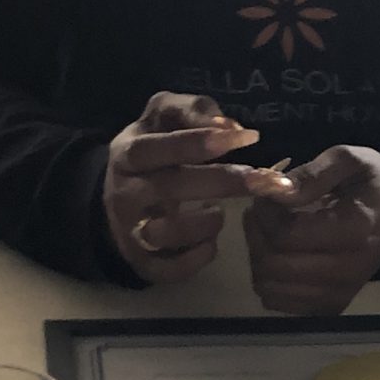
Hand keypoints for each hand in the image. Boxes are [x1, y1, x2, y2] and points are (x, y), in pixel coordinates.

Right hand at [102, 91, 280, 283]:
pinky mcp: (142, 262)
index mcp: (129, 154)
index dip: (200, 142)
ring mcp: (131, 231)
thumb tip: (229, 125)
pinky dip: (197, 258)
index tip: (245, 137)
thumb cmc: (154, 151)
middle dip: (222, 182)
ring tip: (219, 214)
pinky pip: (170, 269)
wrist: (116, 201)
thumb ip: (193, 111)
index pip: (160, 146)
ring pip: (164, 233)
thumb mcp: (162, 119)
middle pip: (170, 187)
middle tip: (262, 180)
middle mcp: (126, 193)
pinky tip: (211, 243)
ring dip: (204, 225)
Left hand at [246, 146, 379, 314]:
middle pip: (274, 265)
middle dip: (257, 234)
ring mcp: (339, 293)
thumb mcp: (347, 160)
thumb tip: (270, 189)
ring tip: (269, 231)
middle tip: (263, 211)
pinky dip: (269, 279)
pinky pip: (279, 302)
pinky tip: (279, 255)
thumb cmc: (371, 182)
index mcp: (354, 231)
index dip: (265, 212)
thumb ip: (310, 174)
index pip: (286, 235)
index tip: (269, 194)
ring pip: (270, 288)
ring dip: (259, 257)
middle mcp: (348, 270)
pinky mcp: (330, 306)